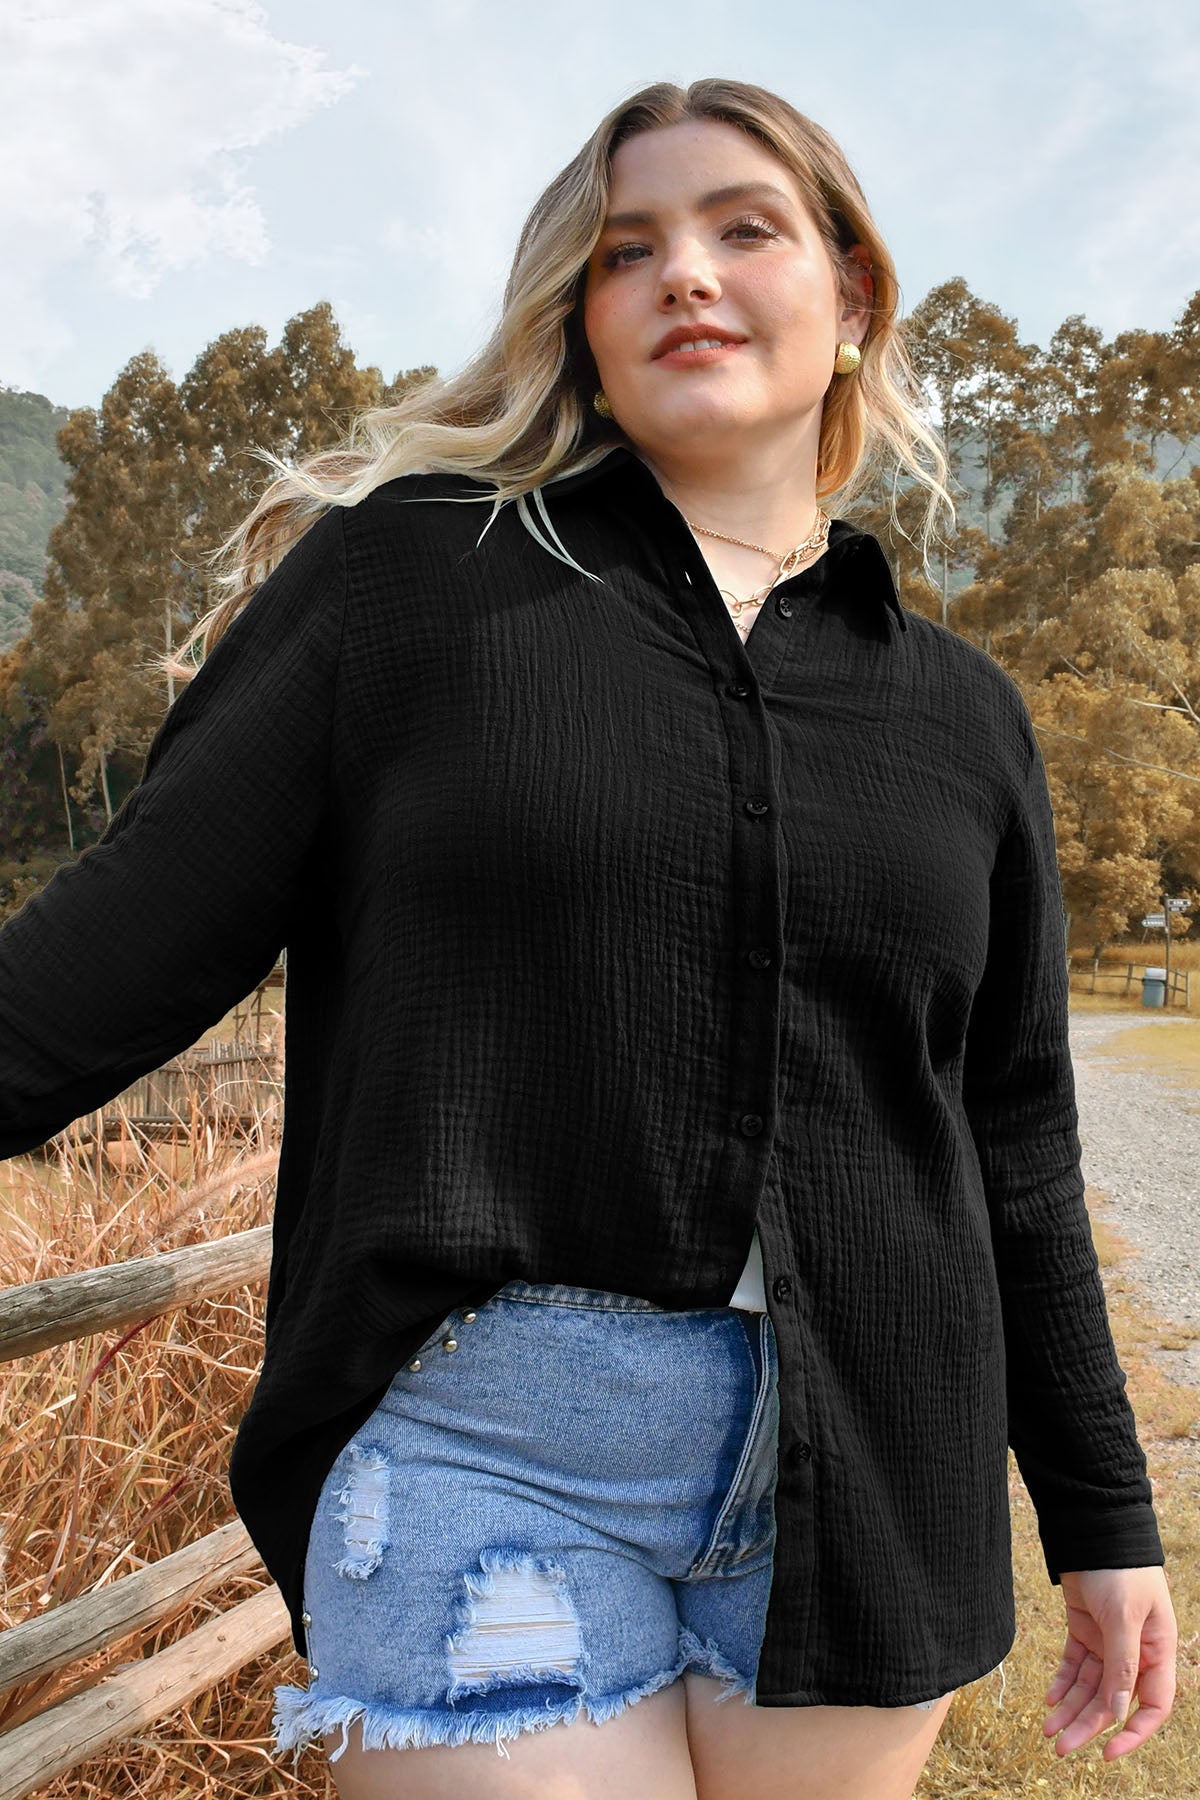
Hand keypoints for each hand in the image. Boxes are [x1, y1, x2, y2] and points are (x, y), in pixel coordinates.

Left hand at [1043, 1566, 1176, 1759]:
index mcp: (1157, 1651)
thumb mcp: (1123, 1616)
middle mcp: (1135, 1652)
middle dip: (1087, 1725)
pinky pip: (1074, 1665)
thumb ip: (1122, 1664)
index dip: (1134, 1732)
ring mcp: (1108, 1641)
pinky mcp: (1084, 1629)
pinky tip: (1048, 1699)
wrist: (1092, 1527)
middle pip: (1112, 1701)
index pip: (1153, 1705)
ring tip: (1046, 1729)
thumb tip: (1118, 1713)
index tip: (1108, 1753)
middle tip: (1059, 1748)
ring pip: (1090, 1687)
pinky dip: (1061, 1682)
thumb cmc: (1119, 1568)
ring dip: (1070, 1708)